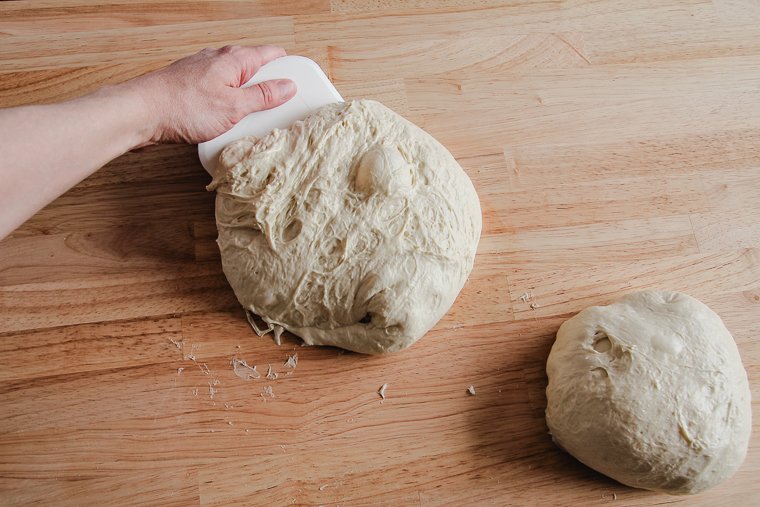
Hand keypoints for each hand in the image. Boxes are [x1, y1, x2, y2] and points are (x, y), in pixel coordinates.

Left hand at [129, 45, 296, 143]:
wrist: (141, 113)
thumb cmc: (183, 107)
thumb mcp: (233, 107)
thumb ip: (263, 96)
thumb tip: (287, 87)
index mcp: (235, 59)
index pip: (272, 54)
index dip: (289, 69)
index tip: (298, 85)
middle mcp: (219, 60)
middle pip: (255, 70)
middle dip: (267, 88)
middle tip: (274, 110)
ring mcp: (203, 72)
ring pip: (236, 83)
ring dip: (245, 100)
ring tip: (247, 121)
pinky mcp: (191, 87)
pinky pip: (219, 94)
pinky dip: (227, 106)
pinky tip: (224, 123)